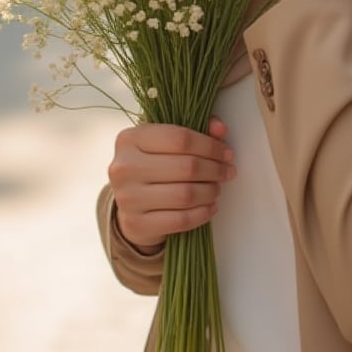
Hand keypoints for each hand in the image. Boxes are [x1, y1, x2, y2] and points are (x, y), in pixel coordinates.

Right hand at [107, 116, 235, 252]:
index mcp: (130, 139)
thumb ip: (195, 131)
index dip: (210, 146)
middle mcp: (124, 167)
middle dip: (214, 169)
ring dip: (210, 192)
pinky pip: (180, 220)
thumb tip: (220, 129)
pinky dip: (202, 214)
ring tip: (216, 188)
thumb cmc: (153, 166)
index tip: (226, 153)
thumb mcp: (166, 142)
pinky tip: (210, 207)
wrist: (129, 202)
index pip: (180, 138)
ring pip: (185, 194)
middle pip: (186, 167)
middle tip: (227, 171)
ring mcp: (127, 197)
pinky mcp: (135, 223)